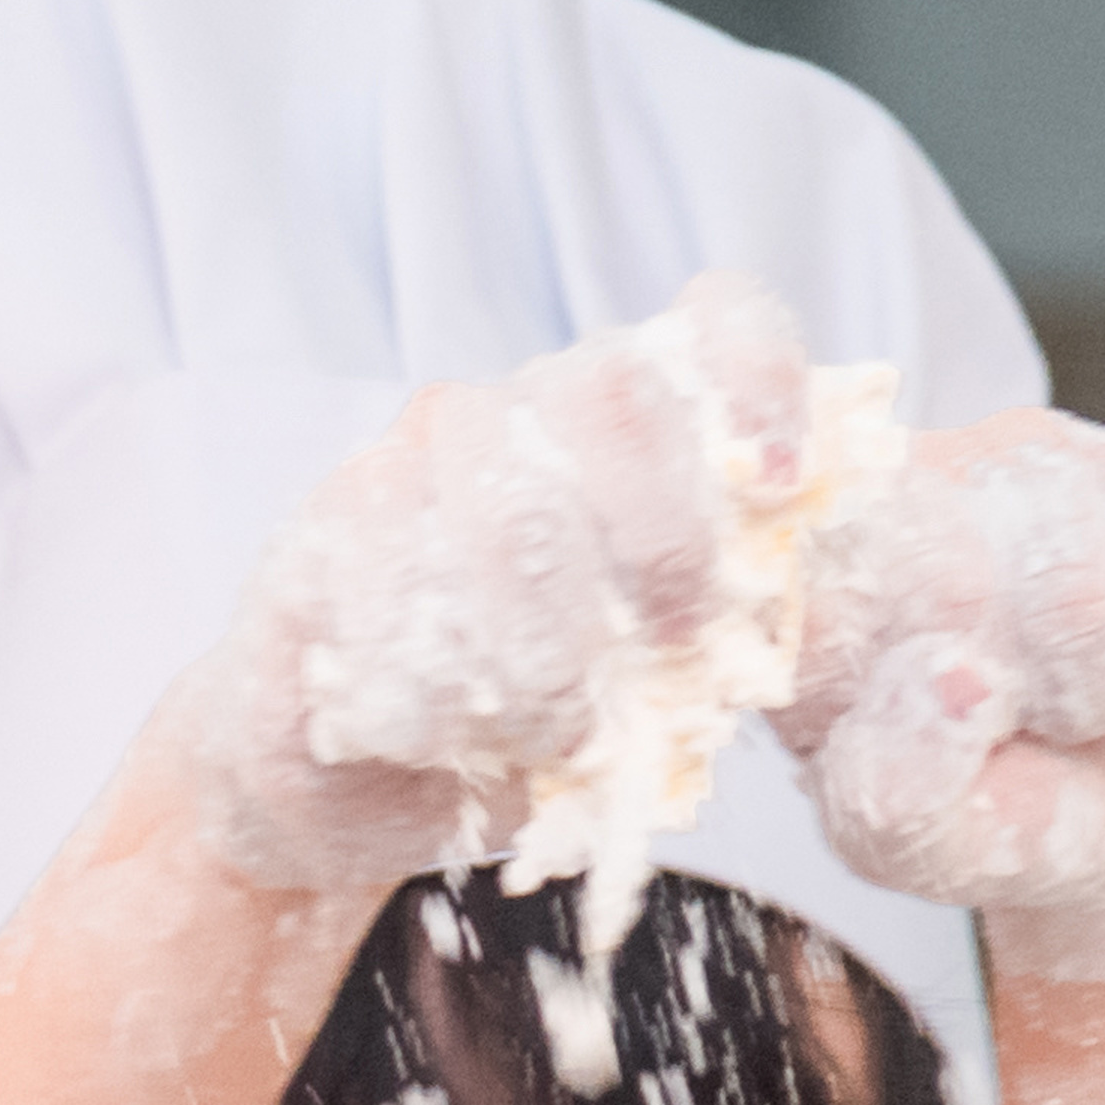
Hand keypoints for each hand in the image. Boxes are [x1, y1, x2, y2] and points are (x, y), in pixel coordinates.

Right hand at [178, 276, 846, 897]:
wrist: (334, 777)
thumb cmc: (522, 718)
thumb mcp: (651, 681)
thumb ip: (721, 629)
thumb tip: (796, 617)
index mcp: (615, 425)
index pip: (712, 327)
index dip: (761, 381)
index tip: (786, 486)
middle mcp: (510, 416)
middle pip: (609, 396)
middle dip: (667, 535)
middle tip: (681, 652)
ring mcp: (401, 468)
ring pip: (502, 503)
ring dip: (555, 638)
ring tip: (566, 728)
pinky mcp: (307, 547)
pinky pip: (388, 589)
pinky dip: (444, 681)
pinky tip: (460, 734)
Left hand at [799, 409, 1104, 981]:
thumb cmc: (994, 810)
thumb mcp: (912, 843)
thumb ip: (891, 792)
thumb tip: (947, 676)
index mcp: (808, 561)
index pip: (777, 531)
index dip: (821, 613)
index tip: (884, 697)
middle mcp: (916, 476)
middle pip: (939, 568)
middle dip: (984, 692)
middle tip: (1002, 729)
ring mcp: (1046, 457)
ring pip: (1073, 582)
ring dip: (1084, 691)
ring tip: (1075, 711)